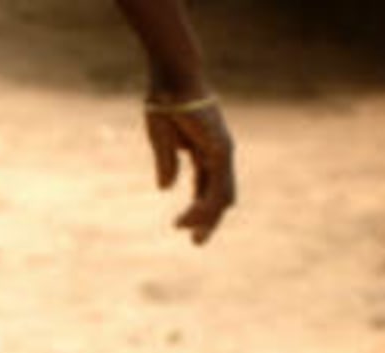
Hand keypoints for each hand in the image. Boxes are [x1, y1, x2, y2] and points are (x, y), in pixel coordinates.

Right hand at [144, 98, 235, 244]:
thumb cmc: (165, 102)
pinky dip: (204, 206)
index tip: (180, 226)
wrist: (172, 78)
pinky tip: (189, 219)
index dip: (198, 208)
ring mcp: (222, 151)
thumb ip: (166, 163)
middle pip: (220, 195)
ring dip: (206, 218)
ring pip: (221, 196)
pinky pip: (216, 186)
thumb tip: (166, 188)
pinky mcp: (218, 150)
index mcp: (206, 150)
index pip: (208, 187)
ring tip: (192, 237)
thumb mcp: (162, 140)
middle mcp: (219, 153)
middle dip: (209, 220)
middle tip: (197, 242)